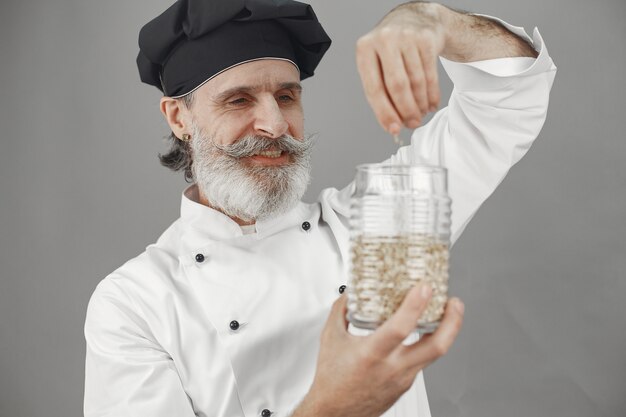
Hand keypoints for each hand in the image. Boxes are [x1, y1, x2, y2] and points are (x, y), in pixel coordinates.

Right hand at [292, 284, 464, 416]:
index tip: (425, 287)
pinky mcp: (406, 385)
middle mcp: (392, 368)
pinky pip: (422, 361)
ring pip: (434, 354)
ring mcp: (403, 378)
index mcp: (372, 354)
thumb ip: (341, 311)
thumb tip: (350, 293)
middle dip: (451, 321)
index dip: (416, 305)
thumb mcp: (331, 338)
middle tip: (454, 303)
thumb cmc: (332, 380)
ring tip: (448, 313)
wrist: (335, 412)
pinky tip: (424, 333)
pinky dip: (427, 344)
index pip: (401, 328)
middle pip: (435, 346)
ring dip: (445, 331)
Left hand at [356, 2, 446, 134]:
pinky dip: (431, 94)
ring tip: (420, 114)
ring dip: (420, 104)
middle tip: (412, 124)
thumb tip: (391, 124)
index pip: (373, 88)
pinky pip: (431, 74)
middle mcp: (384, 40)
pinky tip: (430, 104)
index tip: (393, 129)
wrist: (415, 18)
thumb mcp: (376, 63)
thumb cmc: (391, 48)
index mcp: (364, 49)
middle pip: (397, 86)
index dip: (384, 112)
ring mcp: (406, 37)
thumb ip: (380, 92)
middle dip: (406, 110)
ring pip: (416, 82)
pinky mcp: (426, 39)